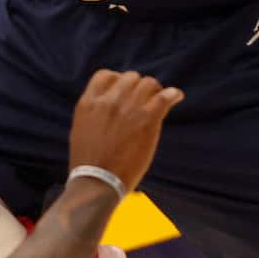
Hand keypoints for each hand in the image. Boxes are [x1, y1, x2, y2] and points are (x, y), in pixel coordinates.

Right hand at [69, 69, 182, 193]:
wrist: (97, 182)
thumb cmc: (89, 163)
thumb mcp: (82, 129)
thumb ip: (95, 113)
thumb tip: (106, 108)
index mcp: (90, 102)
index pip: (106, 75)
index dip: (118, 81)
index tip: (125, 91)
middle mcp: (109, 100)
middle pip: (130, 78)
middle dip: (138, 87)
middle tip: (146, 100)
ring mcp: (128, 108)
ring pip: (148, 84)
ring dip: (155, 91)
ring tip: (160, 99)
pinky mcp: (146, 119)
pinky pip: (163, 97)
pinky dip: (172, 94)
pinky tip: (176, 96)